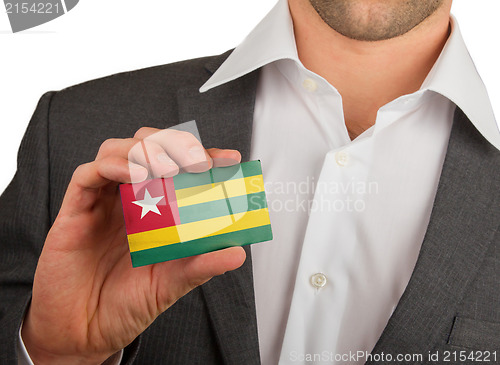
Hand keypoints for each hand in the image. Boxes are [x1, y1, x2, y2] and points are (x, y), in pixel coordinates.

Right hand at [21, 127, 245, 363]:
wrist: (84, 333)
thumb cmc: (125, 304)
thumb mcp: (171, 283)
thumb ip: (201, 265)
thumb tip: (238, 253)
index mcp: (154, 209)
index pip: (179, 167)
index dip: (204, 156)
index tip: (230, 160)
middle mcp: (128, 198)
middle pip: (147, 147)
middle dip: (175, 144)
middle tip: (199, 162)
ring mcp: (102, 202)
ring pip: (117, 150)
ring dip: (145, 150)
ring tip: (169, 168)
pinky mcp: (75, 211)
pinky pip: (87, 175)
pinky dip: (112, 166)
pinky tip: (134, 175)